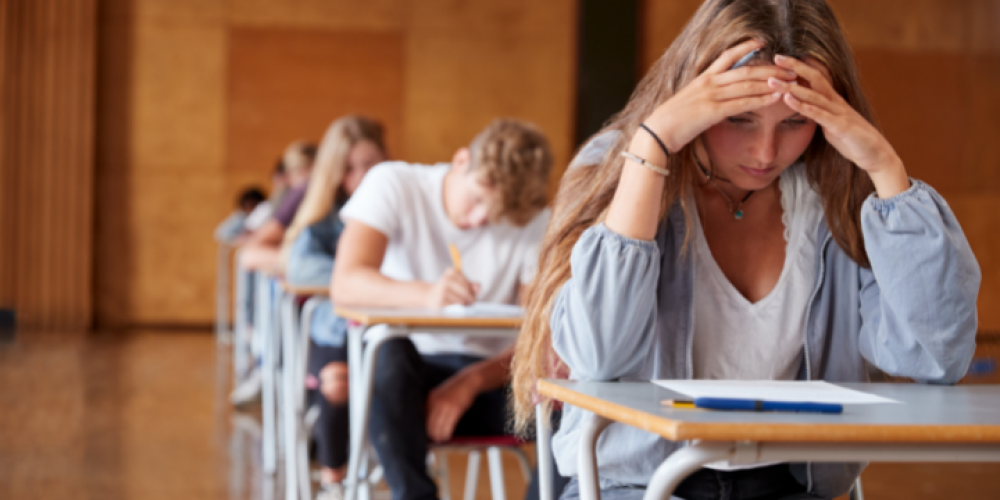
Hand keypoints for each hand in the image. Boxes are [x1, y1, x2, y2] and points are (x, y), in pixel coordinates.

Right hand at [426, 268, 479, 306]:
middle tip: (470, 302)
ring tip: (461, 304)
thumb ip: (471, 285)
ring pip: (462, 301)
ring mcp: (442, 290)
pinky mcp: (440, 302)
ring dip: (464, 305)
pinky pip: (455, 307)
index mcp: (451, 272)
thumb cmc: (447, 290)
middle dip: (470, 298)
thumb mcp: (459, 283)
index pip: (468, 283)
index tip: (470, 294)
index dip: (471, 290)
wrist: (429, 295)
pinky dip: (457, 309)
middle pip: (466, 292)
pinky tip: (454, 307)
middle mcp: (446, 279)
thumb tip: (479, 288)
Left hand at [426, 372, 479, 441]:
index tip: (427, 433)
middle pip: (429, 424)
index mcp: (430, 398)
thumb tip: (427, 420)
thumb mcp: (439, 394)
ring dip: (439, 436)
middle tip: (434, 439)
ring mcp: (446, 406)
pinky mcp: (455, 409)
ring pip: (438, 427)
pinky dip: (447, 433)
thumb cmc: (454, 389)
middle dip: (431, 434)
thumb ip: (432, 404)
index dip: (424, 427)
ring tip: (440, 439)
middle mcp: (436, 402)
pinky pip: (448, 426)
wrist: (467, 381)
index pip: (422, 417)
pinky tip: (447, 436)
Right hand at [640, 39, 796, 153]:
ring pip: (747, 85)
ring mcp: (711, 96)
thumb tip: (713, 98)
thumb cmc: (671, 122)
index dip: (746, 48)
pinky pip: (743, 103)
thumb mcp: (687, 102)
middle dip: (770, 68)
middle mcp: (709, 83)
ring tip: (790, 81)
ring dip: (771, 82)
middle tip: (790, 66)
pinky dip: (761, 100)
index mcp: (702, 79)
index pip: (727, 57)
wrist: (657, 132)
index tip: (762, 42)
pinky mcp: (713, 111)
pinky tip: (775, 98)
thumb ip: (702, 96)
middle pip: (746, 70)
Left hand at [770, 55, 909, 197]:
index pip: (815, 77)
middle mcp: (836, 102)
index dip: (799, 66)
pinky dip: (805, 107)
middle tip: (776, 58)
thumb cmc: (852, 139)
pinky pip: (821, 115)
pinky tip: (790, 101)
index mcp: (833, 100)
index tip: (780, 58)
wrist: (875, 154)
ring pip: (814, 95)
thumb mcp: (831, 122)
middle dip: (795, 67)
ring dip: (792, 88)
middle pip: (815, 78)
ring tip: (774, 82)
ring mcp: (839, 113)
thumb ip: (817, 112)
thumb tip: (802, 106)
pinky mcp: (840, 127)